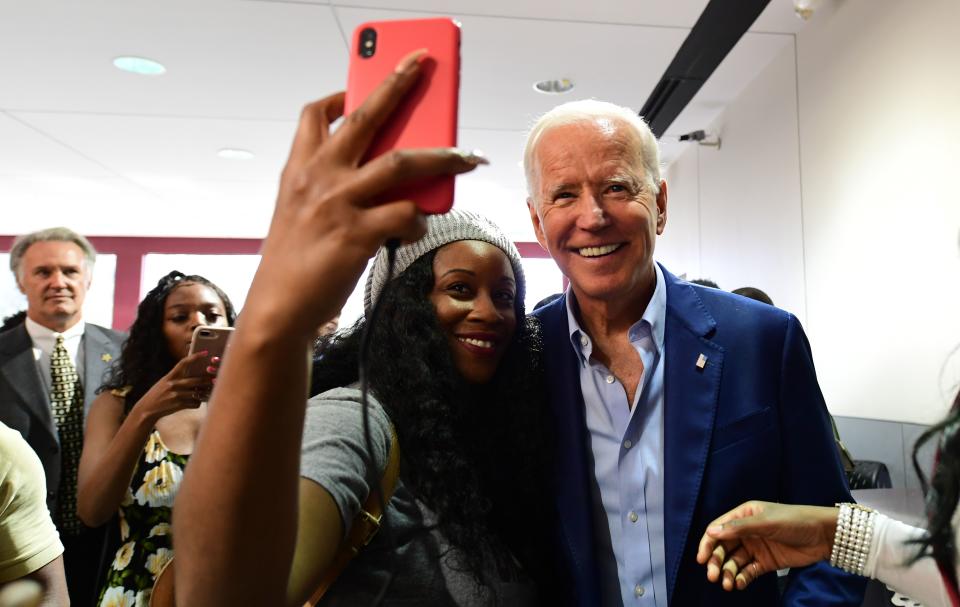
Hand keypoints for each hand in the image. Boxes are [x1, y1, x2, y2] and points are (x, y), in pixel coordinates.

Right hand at [136, 351, 215, 419]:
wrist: (147, 409)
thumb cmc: (158, 395)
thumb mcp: (164, 383)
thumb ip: (177, 379)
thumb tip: (196, 376)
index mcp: (169, 376)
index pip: (183, 363)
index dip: (195, 357)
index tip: (205, 352)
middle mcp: (172, 384)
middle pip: (196, 380)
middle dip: (207, 380)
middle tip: (215, 379)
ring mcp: (176, 394)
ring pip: (197, 393)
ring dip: (204, 394)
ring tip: (207, 393)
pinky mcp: (178, 404)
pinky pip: (194, 403)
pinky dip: (197, 403)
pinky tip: (195, 403)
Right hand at [245, 49, 486, 336]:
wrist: (278, 308)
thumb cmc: (294, 262)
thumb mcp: (300, 212)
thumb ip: (331, 187)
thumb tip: (388, 175)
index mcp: (299, 170)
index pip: (315, 115)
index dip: (340, 95)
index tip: (358, 86)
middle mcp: (318, 178)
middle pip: (366, 118)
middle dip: (397, 85)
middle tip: (420, 65)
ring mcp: (338, 204)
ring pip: (403, 162)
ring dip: (443, 156)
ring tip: (468, 157)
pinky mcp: (357, 235)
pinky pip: (407, 214)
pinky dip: (420, 219)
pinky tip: (416, 228)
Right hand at [695, 501, 837, 590]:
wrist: (824, 535)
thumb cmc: (794, 520)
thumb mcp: (765, 521)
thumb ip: (739, 528)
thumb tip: (711, 532)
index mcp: (743, 515)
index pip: (719, 529)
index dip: (708, 543)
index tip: (701, 558)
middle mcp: (746, 531)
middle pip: (724, 548)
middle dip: (716, 562)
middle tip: (713, 576)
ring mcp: (756, 547)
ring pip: (734, 562)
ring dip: (728, 573)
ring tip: (728, 584)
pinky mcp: (766, 562)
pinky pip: (749, 571)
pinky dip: (742, 578)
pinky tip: (739, 584)